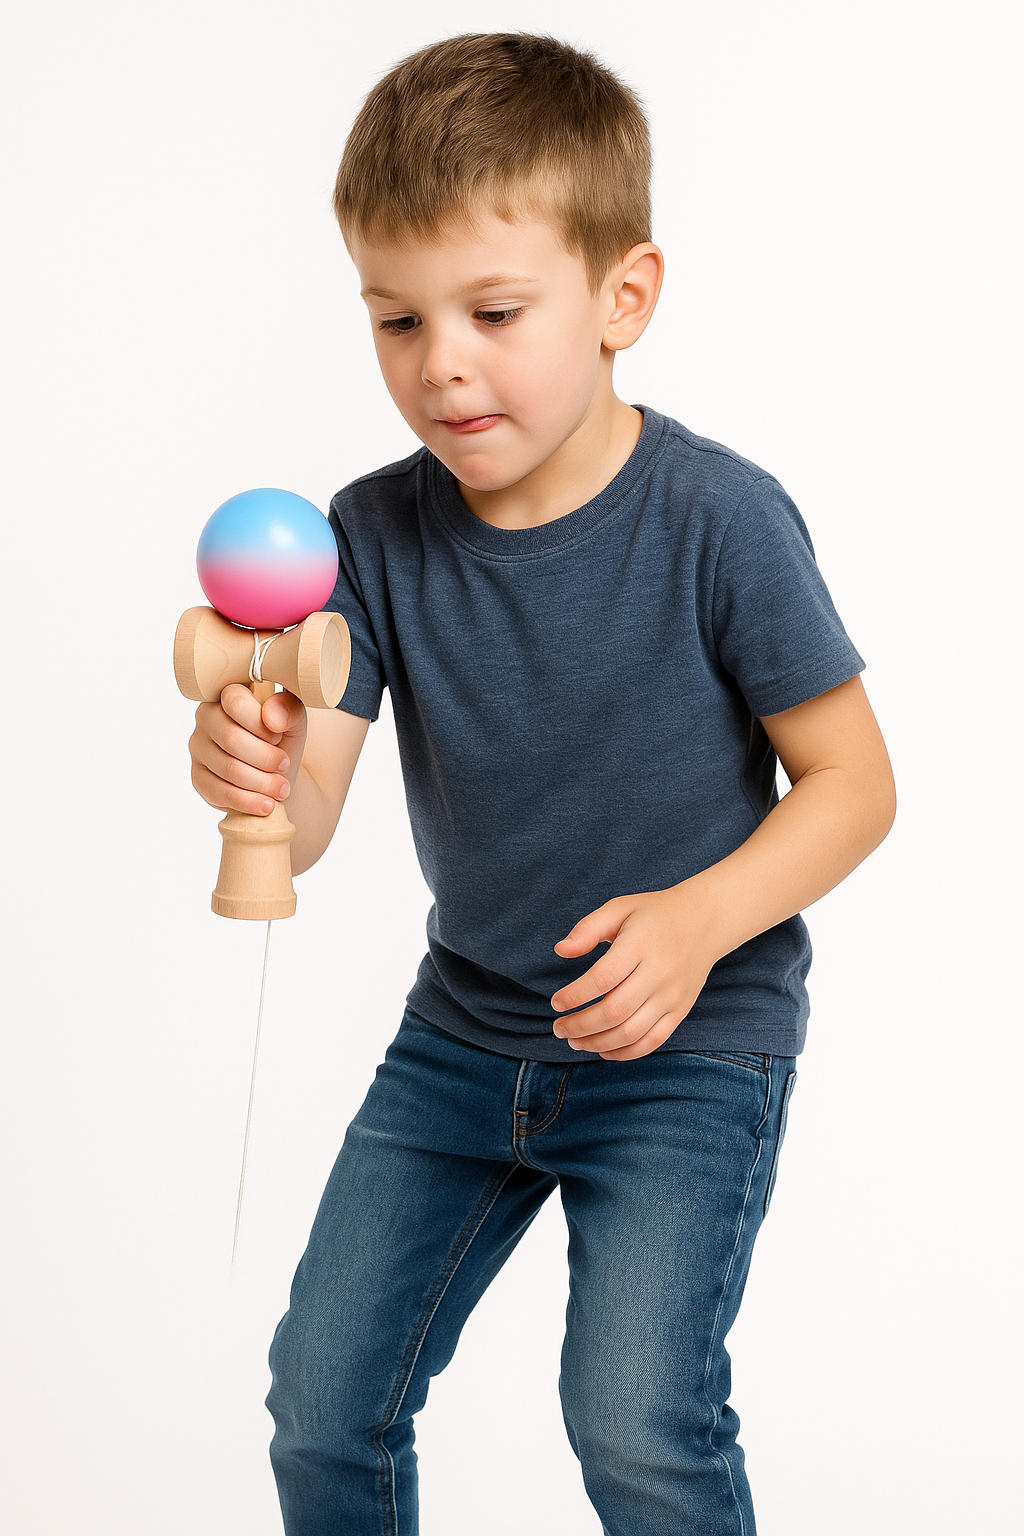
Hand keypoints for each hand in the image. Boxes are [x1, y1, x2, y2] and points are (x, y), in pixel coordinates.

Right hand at [189, 684, 307, 816]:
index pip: (235, 702)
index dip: (260, 723)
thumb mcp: (295, 722)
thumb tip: (272, 718)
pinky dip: (248, 801)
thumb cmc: (282, 740)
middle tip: (285, 766)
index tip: (279, 737)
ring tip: (282, 788)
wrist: (278, 774)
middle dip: (265, 757)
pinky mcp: (198, 777)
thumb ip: (289, 709)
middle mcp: (206, 717)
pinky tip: (266, 804)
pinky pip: (219, 792)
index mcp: (228, 694)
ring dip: (261, 782)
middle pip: (231, 739)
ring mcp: (199, 748)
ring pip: (228, 768)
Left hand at [550, 884, 718, 1059]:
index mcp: (639, 945)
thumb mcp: (620, 908)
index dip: (575, 996)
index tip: (556, 1002)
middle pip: (614, 1011)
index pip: (602, 978)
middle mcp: (658, 973)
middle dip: (580, 1026)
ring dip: (598, 1043)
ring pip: (631, 1032)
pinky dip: (626, 1053)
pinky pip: (652, 1041)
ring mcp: (672, 996)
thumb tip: (560, 950)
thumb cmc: (654, 915)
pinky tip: (603, 1050)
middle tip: (559, 1028)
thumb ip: (588, 928)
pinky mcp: (680, 1011)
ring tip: (575, 1041)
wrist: (704, 922)